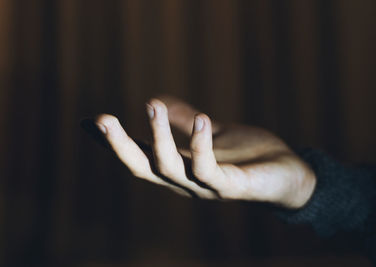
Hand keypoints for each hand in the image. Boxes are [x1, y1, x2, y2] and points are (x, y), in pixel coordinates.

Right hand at [93, 96, 315, 208]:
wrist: (288, 173)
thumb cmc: (249, 155)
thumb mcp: (213, 133)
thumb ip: (186, 121)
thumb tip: (158, 100)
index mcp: (179, 168)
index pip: (138, 156)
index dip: (112, 142)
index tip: (87, 122)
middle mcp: (185, 182)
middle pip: (142, 168)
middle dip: (119, 146)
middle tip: (101, 119)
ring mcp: (205, 188)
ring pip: (170, 169)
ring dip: (158, 138)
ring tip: (151, 106)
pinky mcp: (229, 187)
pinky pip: (208, 169)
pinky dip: (201, 144)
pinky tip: (201, 119)